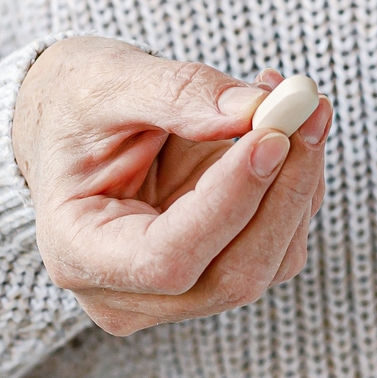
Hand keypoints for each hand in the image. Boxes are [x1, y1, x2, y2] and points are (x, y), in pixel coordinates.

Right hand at [11, 37, 332, 335]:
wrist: (68, 122)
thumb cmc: (74, 103)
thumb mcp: (109, 82)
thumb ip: (179, 94)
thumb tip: (257, 109)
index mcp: (79, 253)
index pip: (168, 258)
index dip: (229, 202)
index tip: (270, 135)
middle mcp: (127, 294)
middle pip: (232, 275)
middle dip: (283, 191)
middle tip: (307, 108)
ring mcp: (176, 294)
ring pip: (269, 262)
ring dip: (299, 181)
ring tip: (292, 102)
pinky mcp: (215, 272)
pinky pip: (278, 244)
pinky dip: (295, 184)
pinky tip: (282, 128)